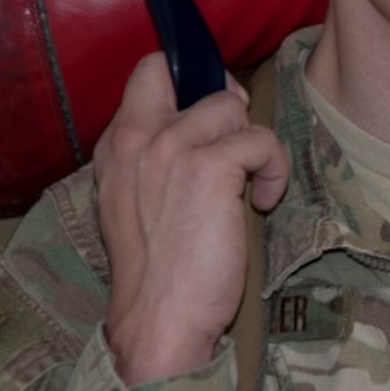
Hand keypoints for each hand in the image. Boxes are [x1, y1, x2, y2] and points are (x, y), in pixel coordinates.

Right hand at [95, 53, 291, 384]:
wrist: (158, 320)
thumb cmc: (158, 272)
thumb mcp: (136, 201)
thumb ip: (156, 159)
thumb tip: (203, 129)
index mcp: (117, 145)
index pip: (151, 70)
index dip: (193, 82)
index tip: (214, 120)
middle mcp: (137, 137)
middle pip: (198, 75)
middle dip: (229, 102)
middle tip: (238, 148)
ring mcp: (171, 147)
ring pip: (234, 106)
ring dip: (254, 145)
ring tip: (249, 187)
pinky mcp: (209, 168)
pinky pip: (261, 140)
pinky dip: (273, 170)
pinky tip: (260, 202)